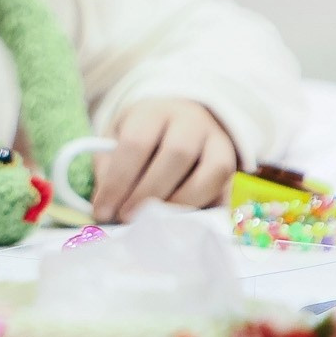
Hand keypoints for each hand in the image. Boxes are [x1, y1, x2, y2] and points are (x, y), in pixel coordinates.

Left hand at [91, 97, 237, 221]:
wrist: (181, 121)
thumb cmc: (142, 136)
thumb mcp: (116, 140)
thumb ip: (108, 168)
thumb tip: (105, 207)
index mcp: (154, 111)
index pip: (136, 142)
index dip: (118, 180)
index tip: (102, 210)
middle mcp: (191, 122)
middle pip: (176, 154)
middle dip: (148, 192)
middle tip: (127, 217)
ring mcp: (218, 142)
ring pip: (210, 172)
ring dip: (180, 203)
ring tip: (154, 222)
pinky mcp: (233, 167)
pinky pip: (226, 191)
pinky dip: (205, 210)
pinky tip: (181, 224)